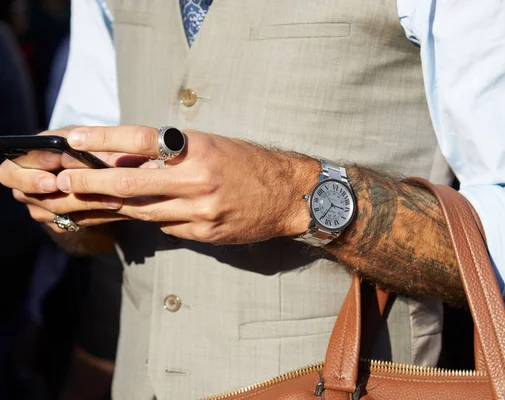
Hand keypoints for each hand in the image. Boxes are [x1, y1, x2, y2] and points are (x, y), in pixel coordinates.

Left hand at [25, 126, 319, 243]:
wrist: (290, 196)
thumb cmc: (250, 164)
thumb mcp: (212, 145)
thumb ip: (172, 153)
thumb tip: (127, 156)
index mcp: (199, 149)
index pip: (141, 140)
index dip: (103, 138)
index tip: (72, 137)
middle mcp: (197, 180)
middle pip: (131, 183)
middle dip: (91, 183)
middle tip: (61, 181)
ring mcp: (200, 212)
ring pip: (143, 211)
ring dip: (112, 206)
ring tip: (82, 202)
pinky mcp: (204, 234)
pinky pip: (167, 227)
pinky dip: (154, 218)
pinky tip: (146, 213)